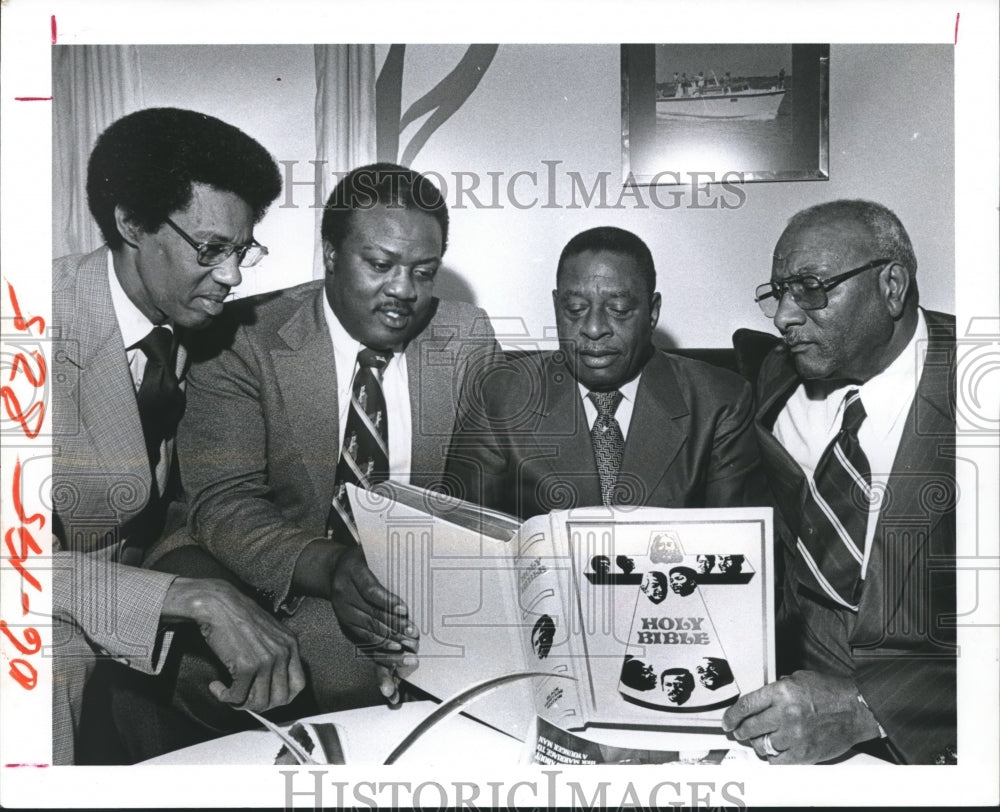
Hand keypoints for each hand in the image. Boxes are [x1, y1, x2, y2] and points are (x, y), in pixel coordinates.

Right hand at [162, 577, 306, 711]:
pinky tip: (216, 686)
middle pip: (280, 699)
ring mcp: (266, 661)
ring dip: (240, 703)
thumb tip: (272, 685)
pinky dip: (224, 697)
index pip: (298, 685)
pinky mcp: (245, 666)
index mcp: (291, 644)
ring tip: (228, 693)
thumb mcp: (270, 632)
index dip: (282, 697)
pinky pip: (237, 697)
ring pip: (259, 702)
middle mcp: (283, 653)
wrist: (218, 605)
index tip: (266, 697)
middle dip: (260, 705)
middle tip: (243, 698)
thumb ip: (277, 653)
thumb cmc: (239, 617)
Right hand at [329, 547, 418, 655]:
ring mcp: (342, 609)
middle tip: (413, 632)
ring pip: (368, 626)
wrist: (334, 568)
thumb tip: (413, 575)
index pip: (370, 590)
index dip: (388, 601)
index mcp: (352, 571)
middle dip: (395, 624)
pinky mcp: (343, 621)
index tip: (405, 610)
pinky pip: (362, 635)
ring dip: (390, 637)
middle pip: (371, 612)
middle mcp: (344, 592)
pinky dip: (380, 643)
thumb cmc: (360, 560)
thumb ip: (387, 563)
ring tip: (408, 642)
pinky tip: (394, 647)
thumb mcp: (370, 553)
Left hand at [721, 670, 880, 763]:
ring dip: (757, 743)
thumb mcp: (799, 679)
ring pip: (761, 745)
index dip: (732, 715)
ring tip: (759, 740)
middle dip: (740, 730)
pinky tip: (775, 750)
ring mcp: (794, 735)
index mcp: (782, 692)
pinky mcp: (804, 754)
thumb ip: (777, 688)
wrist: (857, 710)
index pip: (746, 705)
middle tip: (739, 732)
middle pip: (749, 726)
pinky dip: (773, 756)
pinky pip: (777, 760)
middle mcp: (785, 713)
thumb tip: (759, 700)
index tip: (727, 721)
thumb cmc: (830, 693)